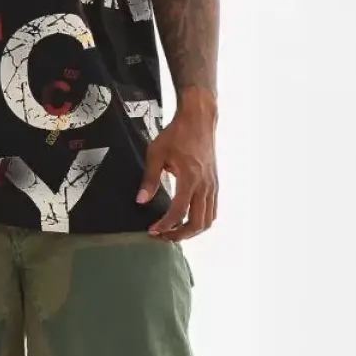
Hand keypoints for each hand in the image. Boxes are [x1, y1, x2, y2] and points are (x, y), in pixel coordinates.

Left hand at [136, 109, 217, 240]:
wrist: (199, 119)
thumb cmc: (177, 134)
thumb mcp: (156, 153)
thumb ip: (149, 179)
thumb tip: (141, 201)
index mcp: (190, 178)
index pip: (179, 211)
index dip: (165, 225)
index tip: (153, 230)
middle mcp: (205, 185)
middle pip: (198, 223)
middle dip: (180, 234)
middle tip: (163, 236)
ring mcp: (213, 185)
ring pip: (208, 220)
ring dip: (191, 231)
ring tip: (174, 231)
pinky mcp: (215, 184)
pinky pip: (212, 210)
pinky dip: (200, 220)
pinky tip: (186, 219)